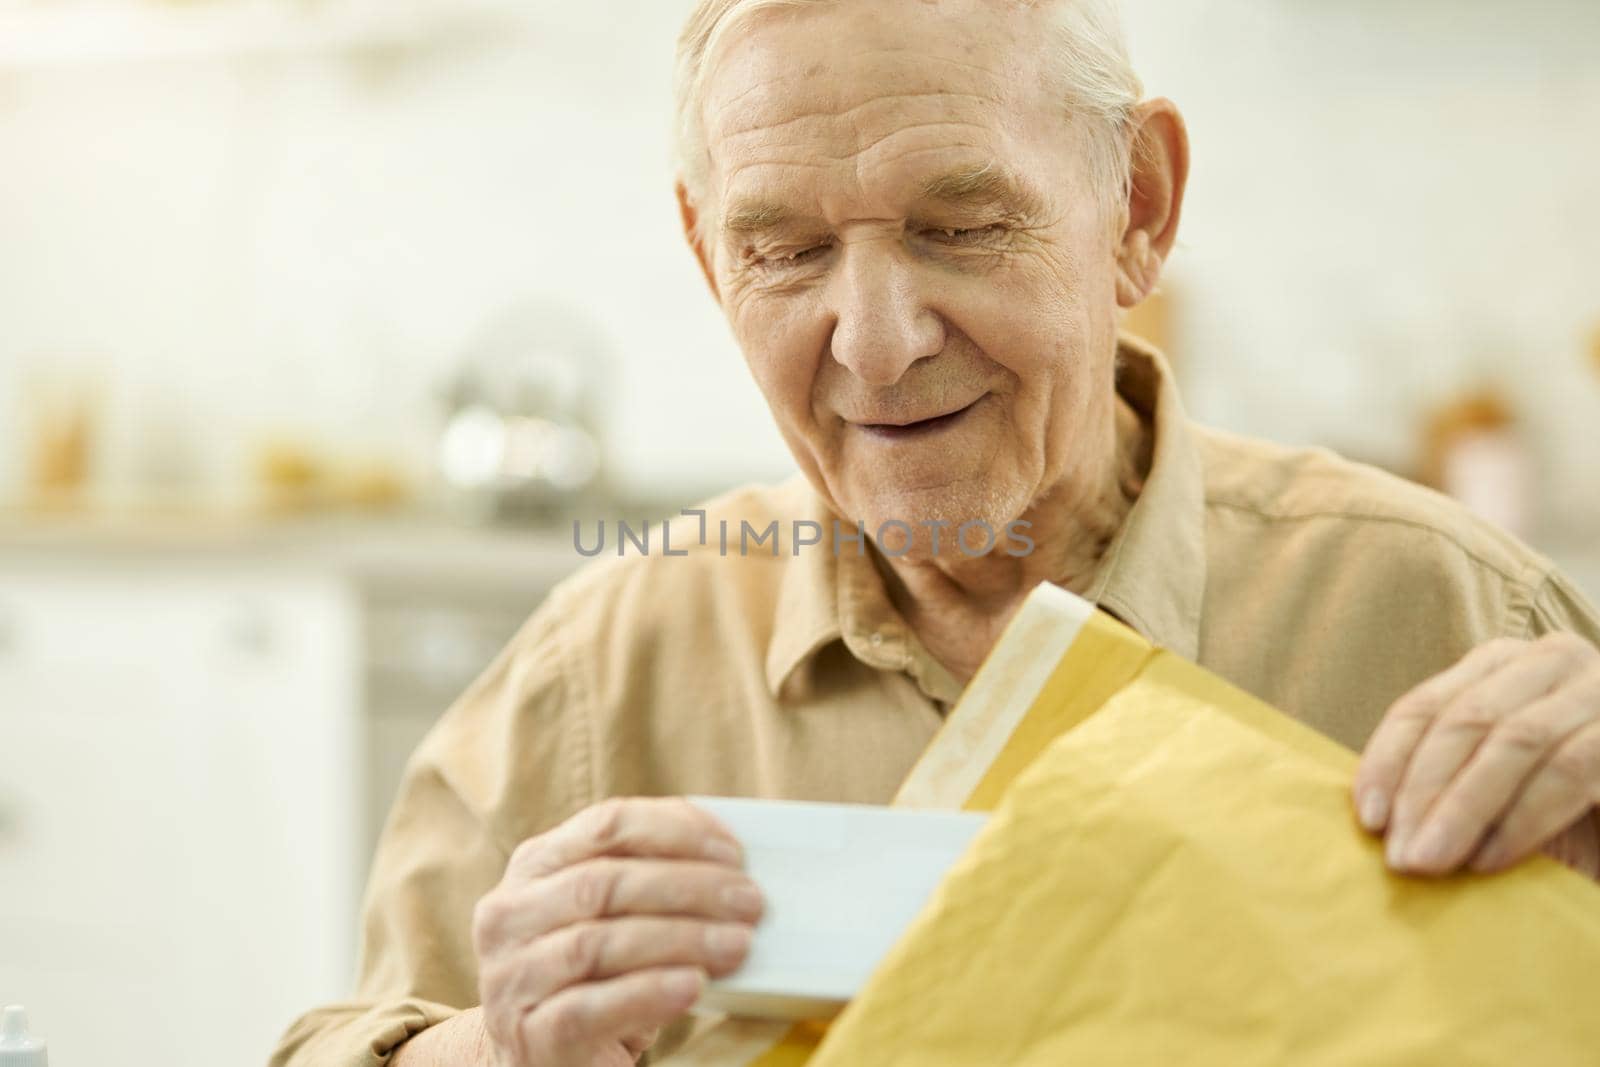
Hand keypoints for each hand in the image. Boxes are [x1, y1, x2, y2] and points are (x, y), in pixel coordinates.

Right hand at [472, 796, 764, 1065]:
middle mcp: (509, 914)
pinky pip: (589, 1008)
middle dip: (689, 887)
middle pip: (605, 882)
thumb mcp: (609, 919)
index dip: (676, 831)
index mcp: (534, 866)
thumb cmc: (591, 977)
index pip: (607, 825)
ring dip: (681, 938)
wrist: (540, 1058)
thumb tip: (733, 872)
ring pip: (599, 942)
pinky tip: (692, 986)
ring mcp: (510, 976)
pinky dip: (648, 993)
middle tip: (750, 903)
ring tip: (737, 945)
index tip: (734, 853)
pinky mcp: (527, 1035)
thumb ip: (648, 886)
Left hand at [1353, 634, 1599, 879]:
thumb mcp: (1500, 782)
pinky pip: (1570, 770)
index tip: (1367, 818)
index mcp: (1505, 665)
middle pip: (1466, 721)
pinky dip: (1524, 818)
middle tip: (1400, 856)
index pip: (1426, 706)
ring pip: (1517, 743)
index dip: (1389, 761)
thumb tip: (1376, 816)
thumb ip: (1450, 778)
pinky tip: (1491, 859)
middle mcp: (1554, 660)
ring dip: (1467, 808)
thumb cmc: (1573, 810)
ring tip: (1433, 862)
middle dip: (1424, 791)